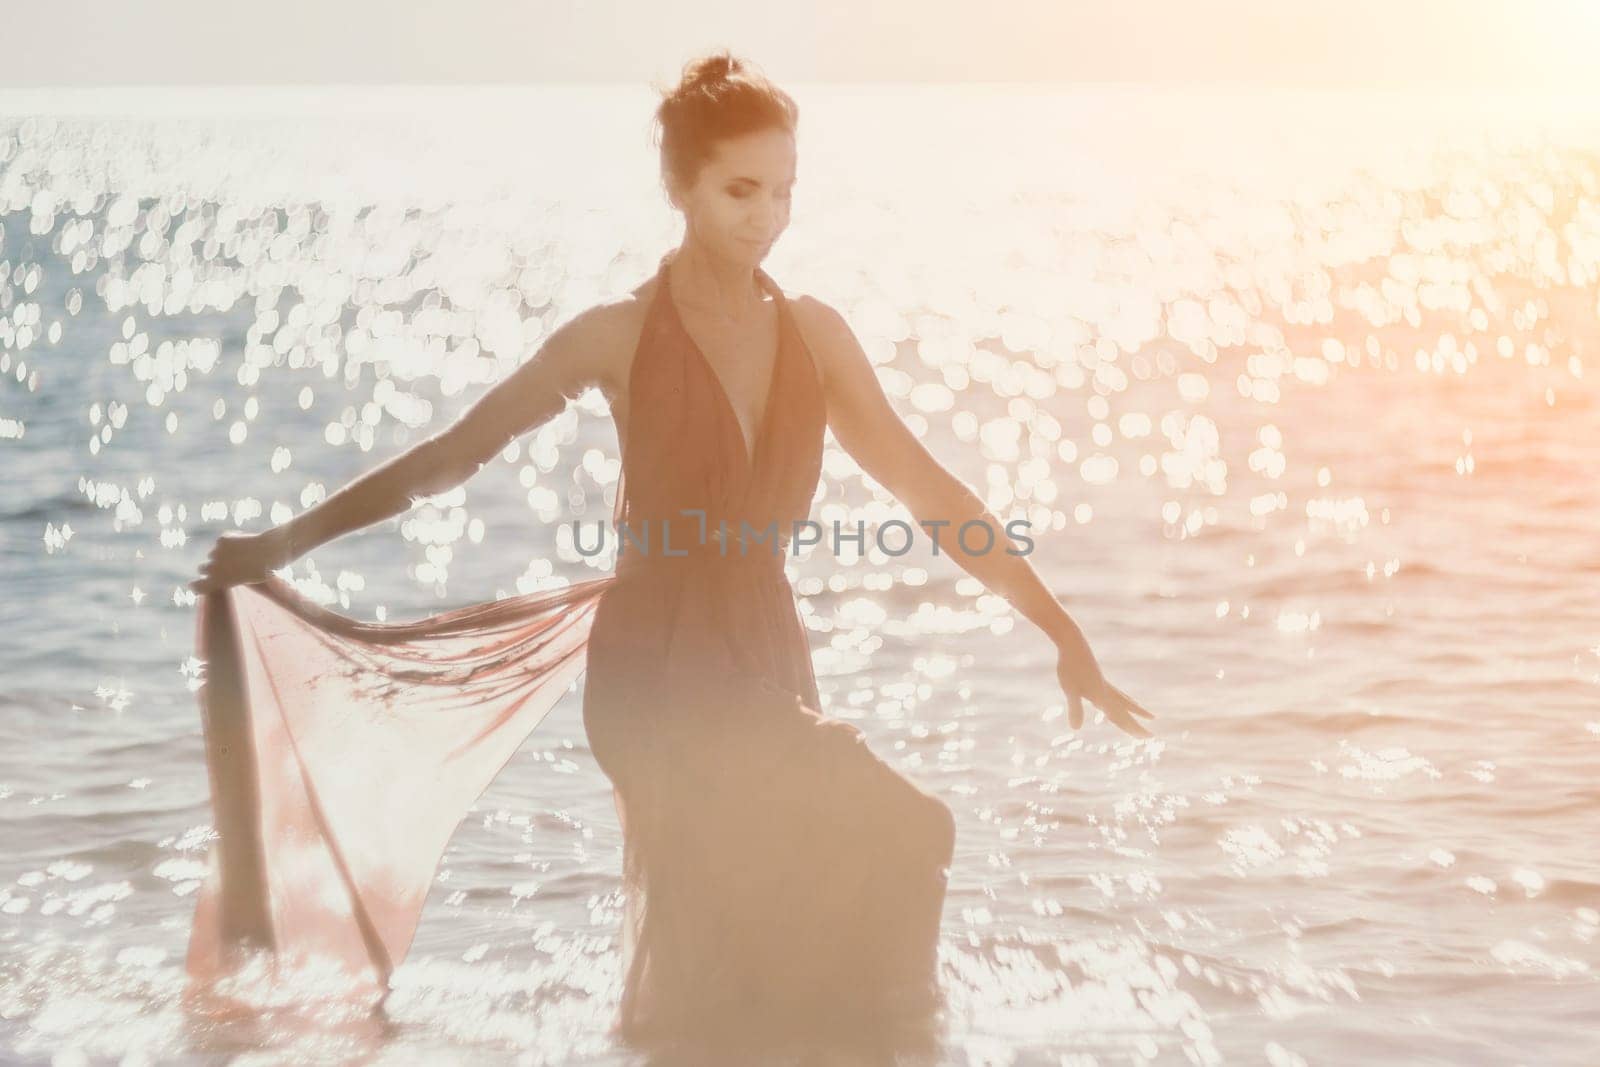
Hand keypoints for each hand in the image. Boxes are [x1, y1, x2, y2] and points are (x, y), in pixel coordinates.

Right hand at [189, 527, 296, 593]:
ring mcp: (216, 553)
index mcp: (218, 582)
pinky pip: (222, 542)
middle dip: (211, 568)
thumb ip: (230, 579)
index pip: (197, 586)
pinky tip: (242, 542)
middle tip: (225, 567)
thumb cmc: (264, 571)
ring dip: (221, 554)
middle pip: (203, 568)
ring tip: (239, 554)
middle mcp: (212, 568)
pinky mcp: (222, 540)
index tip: (199, 584)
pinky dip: (229, 542)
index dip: (198, 585)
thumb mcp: (246, 580)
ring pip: (213, 554)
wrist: (270, 552)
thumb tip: (224, 575)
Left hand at [1052, 617, 1155, 737]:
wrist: (1073, 643)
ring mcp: (1104, 684)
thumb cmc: (1070, 667)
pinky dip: (1123, 700)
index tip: (1147, 738)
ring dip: (1136, 710)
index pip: (1120, 717)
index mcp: (1102, 696)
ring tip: (1149, 715)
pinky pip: (1116, 694)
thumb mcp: (1070, 690)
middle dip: (1137, 725)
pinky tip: (1118, 700)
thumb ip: (1075, 708)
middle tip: (1151, 735)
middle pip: (1126, 712)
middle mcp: (1107, 692)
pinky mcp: (1098, 678)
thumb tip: (1075, 728)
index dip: (1132, 729)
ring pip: (1124, 701)